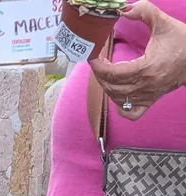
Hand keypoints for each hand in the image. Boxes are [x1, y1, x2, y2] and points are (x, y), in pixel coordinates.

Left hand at [91, 0, 185, 118]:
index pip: (114, 73)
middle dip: (100, 75)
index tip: (93, 57)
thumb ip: (144, 12)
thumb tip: (125, 9)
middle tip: (97, 62)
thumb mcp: (163, 23)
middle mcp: (145, 86)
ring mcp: (147, 96)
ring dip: (107, 87)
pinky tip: (117, 95)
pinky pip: (131, 113)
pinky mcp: (151, 101)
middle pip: (112, 87)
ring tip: (104, 73)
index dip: (99, 66)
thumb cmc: (182, 41)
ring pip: (118, 100)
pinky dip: (120, 107)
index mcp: (146, 69)